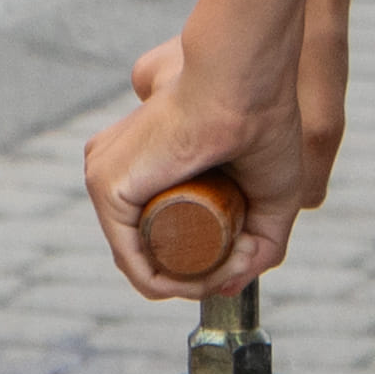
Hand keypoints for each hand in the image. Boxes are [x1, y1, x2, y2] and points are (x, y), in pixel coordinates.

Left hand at [86, 27, 311, 298]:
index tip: (239, 261)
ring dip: (187, 280)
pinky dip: (166, 281)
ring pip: (141, 260)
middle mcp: (116, 169)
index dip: (201, 263)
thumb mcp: (270, 201)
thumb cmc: (266, 127)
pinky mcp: (104, 184)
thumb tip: (226, 286)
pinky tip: (198, 279)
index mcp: (144, 165)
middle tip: (236, 264)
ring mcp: (105, 175)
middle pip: (150, 248)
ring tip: (226, 265)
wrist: (247, 86)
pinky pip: (130, 259)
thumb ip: (256, 247)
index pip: (158, 232)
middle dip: (196, 274)